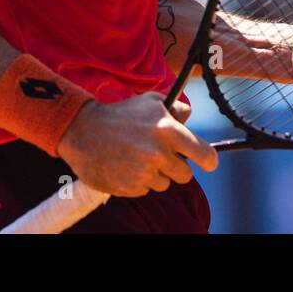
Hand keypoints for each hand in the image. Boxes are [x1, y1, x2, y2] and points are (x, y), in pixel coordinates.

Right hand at [55, 92, 217, 196]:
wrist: (82, 130)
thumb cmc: (120, 114)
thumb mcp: (149, 101)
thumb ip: (174, 108)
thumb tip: (189, 116)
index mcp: (167, 130)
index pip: (203, 153)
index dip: (209, 160)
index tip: (209, 162)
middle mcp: (158, 154)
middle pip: (185, 174)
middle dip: (176, 166)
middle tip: (160, 155)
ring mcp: (143, 173)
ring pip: (164, 183)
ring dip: (155, 174)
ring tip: (137, 156)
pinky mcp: (129, 187)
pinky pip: (145, 190)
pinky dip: (138, 181)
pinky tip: (125, 165)